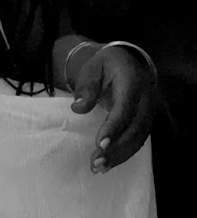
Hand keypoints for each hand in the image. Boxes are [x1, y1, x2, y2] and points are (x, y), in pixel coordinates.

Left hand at [70, 45, 156, 173]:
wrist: (125, 61)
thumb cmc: (105, 65)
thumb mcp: (91, 67)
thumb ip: (86, 86)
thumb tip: (78, 107)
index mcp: (132, 80)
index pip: (125, 108)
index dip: (114, 128)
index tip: (100, 144)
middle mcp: (146, 97)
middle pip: (134, 127)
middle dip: (116, 148)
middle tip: (96, 162)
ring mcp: (149, 110)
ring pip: (139, 137)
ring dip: (120, 155)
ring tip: (100, 167)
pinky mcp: (147, 120)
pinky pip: (139, 139)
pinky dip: (125, 152)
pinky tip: (110, 162)